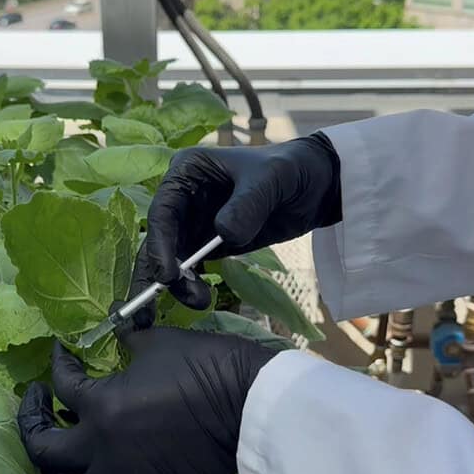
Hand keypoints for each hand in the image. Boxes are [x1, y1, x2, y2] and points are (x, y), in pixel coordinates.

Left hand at [17, 328, 277, 473]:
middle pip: (44, 448)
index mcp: (101, 404)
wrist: (250, 402)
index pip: (61, 386)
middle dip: (33, 424)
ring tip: (62, 458)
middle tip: (40, 407)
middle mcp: (102, 447)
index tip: (62, 357)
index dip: (57, 366)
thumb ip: (126, 342)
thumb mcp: (158, 342)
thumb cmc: (205, 365)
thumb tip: (115, 336)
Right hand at [140, 132, 341, 311]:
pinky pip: (190, 267)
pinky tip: (200, 299)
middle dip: (158, 273)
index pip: (163, 211)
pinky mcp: (209, 242)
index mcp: (187, 171)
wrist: (316, 185)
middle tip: (163, 304)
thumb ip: (247, 205)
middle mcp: (183, 197)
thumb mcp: (271, 179)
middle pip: (159, 239)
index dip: (160, 244)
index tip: (169, 276)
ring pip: (171, 258)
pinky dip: (189, 285)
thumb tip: (224, 233)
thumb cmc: (290, 169)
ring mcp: (195, 221)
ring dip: (176, 284)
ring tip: (199, 301)